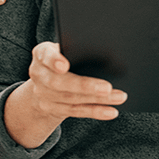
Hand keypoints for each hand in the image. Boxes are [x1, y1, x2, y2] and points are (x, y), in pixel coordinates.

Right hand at [4, 41, 127, 147]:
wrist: (44, 81)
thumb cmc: (64, 56)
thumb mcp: (66, 47)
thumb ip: (79, 47)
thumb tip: (109, 52)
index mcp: (42, 54)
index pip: (46, 56)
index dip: (54, 61)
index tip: (64, 65)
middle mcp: (39, 74)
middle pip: (59, 83)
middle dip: (85, 86)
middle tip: (108, 87)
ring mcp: (44, 95)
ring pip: (72, 99)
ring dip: (98, 100)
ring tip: (120, 97)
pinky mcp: (53, 109)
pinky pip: (76, 111)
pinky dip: (96, 111)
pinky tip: (111, 111)